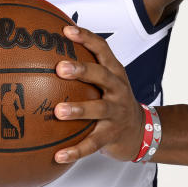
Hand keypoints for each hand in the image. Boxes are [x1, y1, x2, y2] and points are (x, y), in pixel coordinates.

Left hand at [53, 25, 144, 163]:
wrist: (141, 131)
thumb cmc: (114, 100)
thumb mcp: (106, 80)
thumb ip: (84, 66)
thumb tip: (46, 49)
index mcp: (114, 72)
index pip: (102, 49)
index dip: (86, 38)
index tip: (66, 31)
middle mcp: (117, 90)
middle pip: (102, 76)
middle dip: (82, 70)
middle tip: (60, 68)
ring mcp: (116, 113)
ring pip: (99, 109)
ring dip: (79, 110)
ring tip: (58, 111)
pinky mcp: (111, 136)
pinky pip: (92, 144)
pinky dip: (75, 150)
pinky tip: (57, 155)